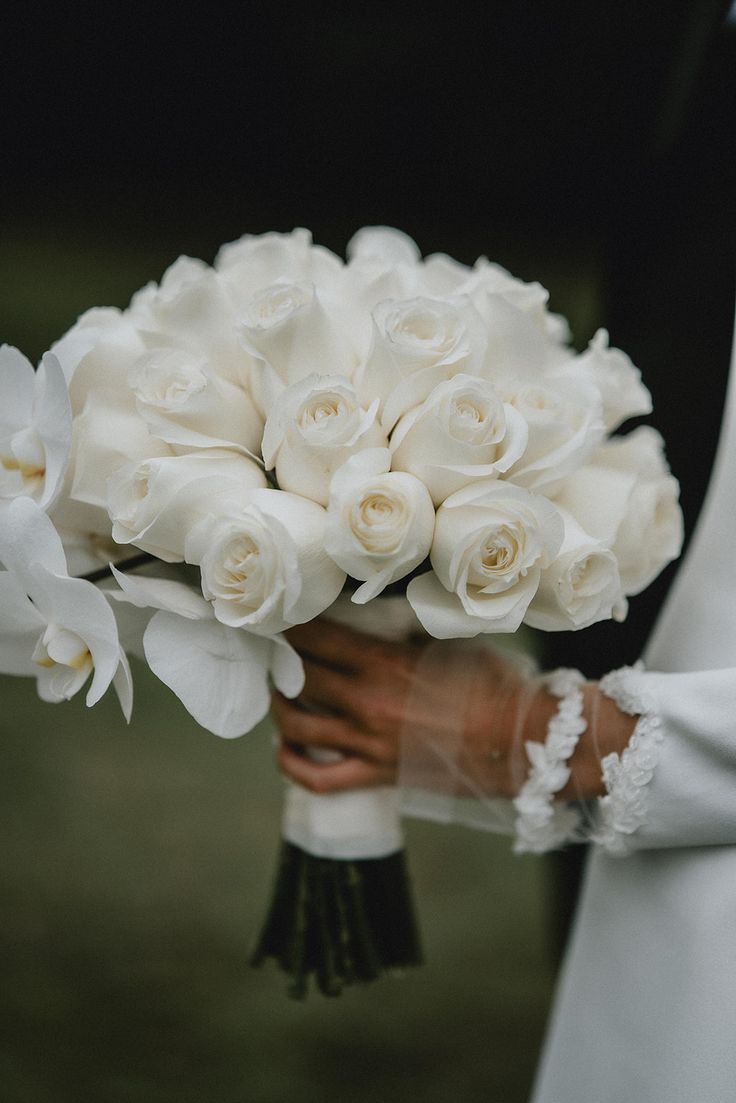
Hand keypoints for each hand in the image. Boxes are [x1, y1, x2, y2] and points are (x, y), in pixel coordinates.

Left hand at [272, 617, 539, 797]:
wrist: (524, 741)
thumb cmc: (494, 687)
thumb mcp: (448, 644)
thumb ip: (405, 636)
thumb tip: (378, 628)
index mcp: (383, 665)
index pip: (316, 638)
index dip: (292, 624)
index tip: (283, 615)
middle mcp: (366, 704)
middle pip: (299, 677)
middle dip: (283, 659)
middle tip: (280, 648)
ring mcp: (368, 744)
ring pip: (296, 726)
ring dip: (281, 705)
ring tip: (283, 691)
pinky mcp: (377, 775)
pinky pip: (318, 779)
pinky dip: (291, 765)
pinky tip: (284, 748)